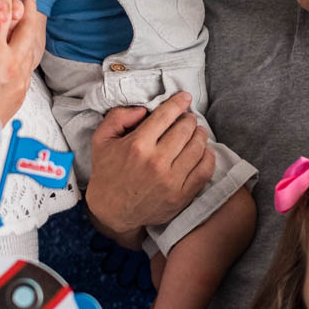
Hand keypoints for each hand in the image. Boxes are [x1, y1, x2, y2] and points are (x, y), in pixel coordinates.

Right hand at [0, 0, 45, 122]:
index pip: (2, 14)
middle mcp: (11, 65)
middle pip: (28, 27)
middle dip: (28, 8)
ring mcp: (20, 80)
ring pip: (34, 46)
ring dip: (33, 27)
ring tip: (32, 14)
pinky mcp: (23, 92)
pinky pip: (31, 64)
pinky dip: (30, 48)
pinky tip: (28, 42)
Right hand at [83, 95, 215, 241]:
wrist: (112, 211)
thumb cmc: (107, 172)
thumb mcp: (101, 139)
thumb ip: (118, 117)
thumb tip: (144, 109)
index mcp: (137, 145)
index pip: (166, 116)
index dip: (178, 102)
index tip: (185, 97)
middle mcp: (156, 162)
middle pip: (185, 130)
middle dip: (189, 119)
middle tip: (187, 118)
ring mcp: (171, 181)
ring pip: (197, 148)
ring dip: (200, 135)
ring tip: (196, 132)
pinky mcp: (181, 196)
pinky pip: (204, 171)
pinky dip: (208, 156)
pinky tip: (203, 151)